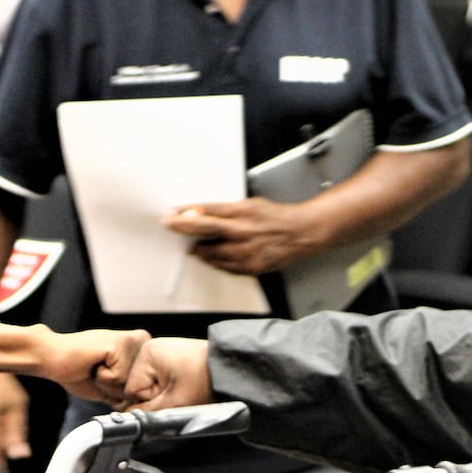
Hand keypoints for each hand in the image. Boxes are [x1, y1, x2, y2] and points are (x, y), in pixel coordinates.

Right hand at [44, 328, 148, 405]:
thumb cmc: (77, 371)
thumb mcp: (109, 388)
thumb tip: (141, 409)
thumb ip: (128, 396)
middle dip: (115, 389)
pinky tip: (93, 362)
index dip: (119, 391)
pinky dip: (102, 378)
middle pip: (140, 388)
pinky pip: (119, 379)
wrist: (52, 358)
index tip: (103, 375)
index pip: (144, 389)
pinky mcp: (121, 343)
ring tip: (95, 367)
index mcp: (141, 350)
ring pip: (130, 385)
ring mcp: (132, 341)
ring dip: (108, 384)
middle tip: (97, 371)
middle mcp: (141, 341)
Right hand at [122, 338, 211, 410]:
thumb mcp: (174, 402)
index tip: (166, 401)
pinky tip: (183, 384)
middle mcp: (150, 348)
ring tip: (182, 388)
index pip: (132, 389)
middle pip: (139, 386)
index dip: (148, 402)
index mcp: (147, 354)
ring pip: (149, 383)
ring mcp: (160, 350)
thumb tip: (131, 417)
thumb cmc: (207, 379)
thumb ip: (147, 412)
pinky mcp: (169, 356)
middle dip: (155, 396)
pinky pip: (159, 377)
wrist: (230, 369)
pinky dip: (168, 385)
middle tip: (176, 395)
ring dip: (162, 392)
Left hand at [162, 198, 325, 275]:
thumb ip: (226, 212)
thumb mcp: (250, 205)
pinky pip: (223, 267)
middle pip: (202, 231)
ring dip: (200, 250)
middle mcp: (240, 232)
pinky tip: (216, 256)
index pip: (205, 212)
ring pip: (210, 254)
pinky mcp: (249, 267)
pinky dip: (216, 262)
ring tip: (198, 246)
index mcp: (240, 212)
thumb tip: (202, 216)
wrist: (301, 234)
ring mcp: (244, 251)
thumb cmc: (276, 218)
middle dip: (182, 229)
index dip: (184, 214)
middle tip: (170, 226)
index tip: (170, 215)